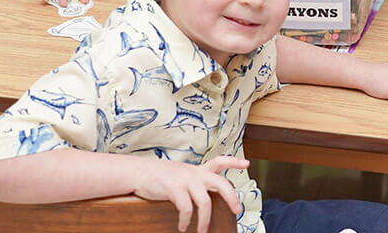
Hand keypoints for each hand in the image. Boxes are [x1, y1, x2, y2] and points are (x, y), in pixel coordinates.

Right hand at [130, 156, 247, 232]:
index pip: (220, 161)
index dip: (234, 162)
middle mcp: (195, 173)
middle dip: (232, 197)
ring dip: (205, 220)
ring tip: (202, 231)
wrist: (139, 172)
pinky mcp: (174, 188)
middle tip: (237, 210)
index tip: (247, 164)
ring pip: (205, 202)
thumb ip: (195, 180)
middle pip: (221, 184)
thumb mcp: (181, 174)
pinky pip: (186, 209)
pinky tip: (182, 226)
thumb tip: (208, 195)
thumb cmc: (161, 176)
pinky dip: (185, 221)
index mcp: (198, 170)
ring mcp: (186, 180)